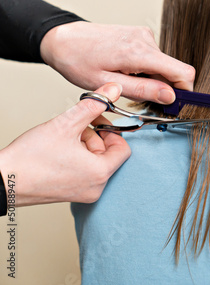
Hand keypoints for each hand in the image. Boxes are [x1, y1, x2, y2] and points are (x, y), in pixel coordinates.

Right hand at [0, 83, 130, 206]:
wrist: (2, 181)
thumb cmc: (30, 158)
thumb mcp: (66, 124)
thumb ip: (93, 105)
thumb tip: (113, 90)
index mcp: (100, 173)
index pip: (123, 149)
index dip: (111, 131)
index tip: (97, 122)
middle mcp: (96, 188)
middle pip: (109, 155)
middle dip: (94, 137)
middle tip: (75, 128)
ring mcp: (84, 193)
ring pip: (96, 162)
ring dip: (84, 146)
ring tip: (63, 139)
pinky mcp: (72, 195)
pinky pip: (85, 172)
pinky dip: (77, 159)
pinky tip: (59, 152)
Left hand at [40, 21, 194, 103]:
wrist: (63, 39)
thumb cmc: (78, 61)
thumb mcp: (108, 84)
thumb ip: (143, 90)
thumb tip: (170, 97)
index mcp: (139, 52)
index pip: (183, 72)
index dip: (184, 91)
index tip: (174, 105)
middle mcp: (146, 39)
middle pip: (174, 70)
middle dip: (163, 88)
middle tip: (140, 98)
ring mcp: (144, 35)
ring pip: (164, 66)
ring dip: (152, 79)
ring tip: (126, 82)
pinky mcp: (140, 35)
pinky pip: (154, 58)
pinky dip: (146, 70)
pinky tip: (126, 72)